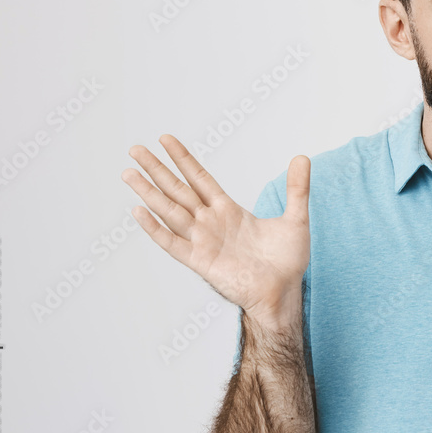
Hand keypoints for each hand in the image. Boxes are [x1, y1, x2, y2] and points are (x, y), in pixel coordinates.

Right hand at [122, 135, 310, 327]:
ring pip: (169, 211)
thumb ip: (297, 189)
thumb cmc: (287, 261)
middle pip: (178, 189)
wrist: (284, 293)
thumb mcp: (296, 219)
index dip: (183, 159)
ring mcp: (203, 241)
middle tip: (135, 148)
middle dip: (157, 169)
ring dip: (149, 192)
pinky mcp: (201, 261)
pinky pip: (172, 243)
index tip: (165, 139)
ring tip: (128, 173)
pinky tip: (139, 212)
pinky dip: (155, 228)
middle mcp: (211, 223)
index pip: (200, 178)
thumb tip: (303, 157)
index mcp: (228, 211)